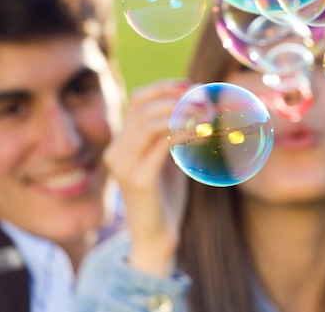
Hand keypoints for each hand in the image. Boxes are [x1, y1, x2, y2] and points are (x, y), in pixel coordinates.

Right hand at [104, 79, 191, 275]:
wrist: (158, 238)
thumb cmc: (166, 198)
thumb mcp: (169, 158)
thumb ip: (174, 134)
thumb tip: (196, 104)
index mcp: (121, 143)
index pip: (137, 100)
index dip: (163, 87)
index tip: (191, 86)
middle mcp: (116, 151)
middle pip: (144, 107)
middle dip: (177, 99)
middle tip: (206, 102)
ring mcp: (123, 165)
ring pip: (151, 123)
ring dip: (183, 115)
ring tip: (208, 117)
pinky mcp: (137, 180)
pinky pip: (163, 145)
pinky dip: (185, 134)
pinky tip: (203, 135)